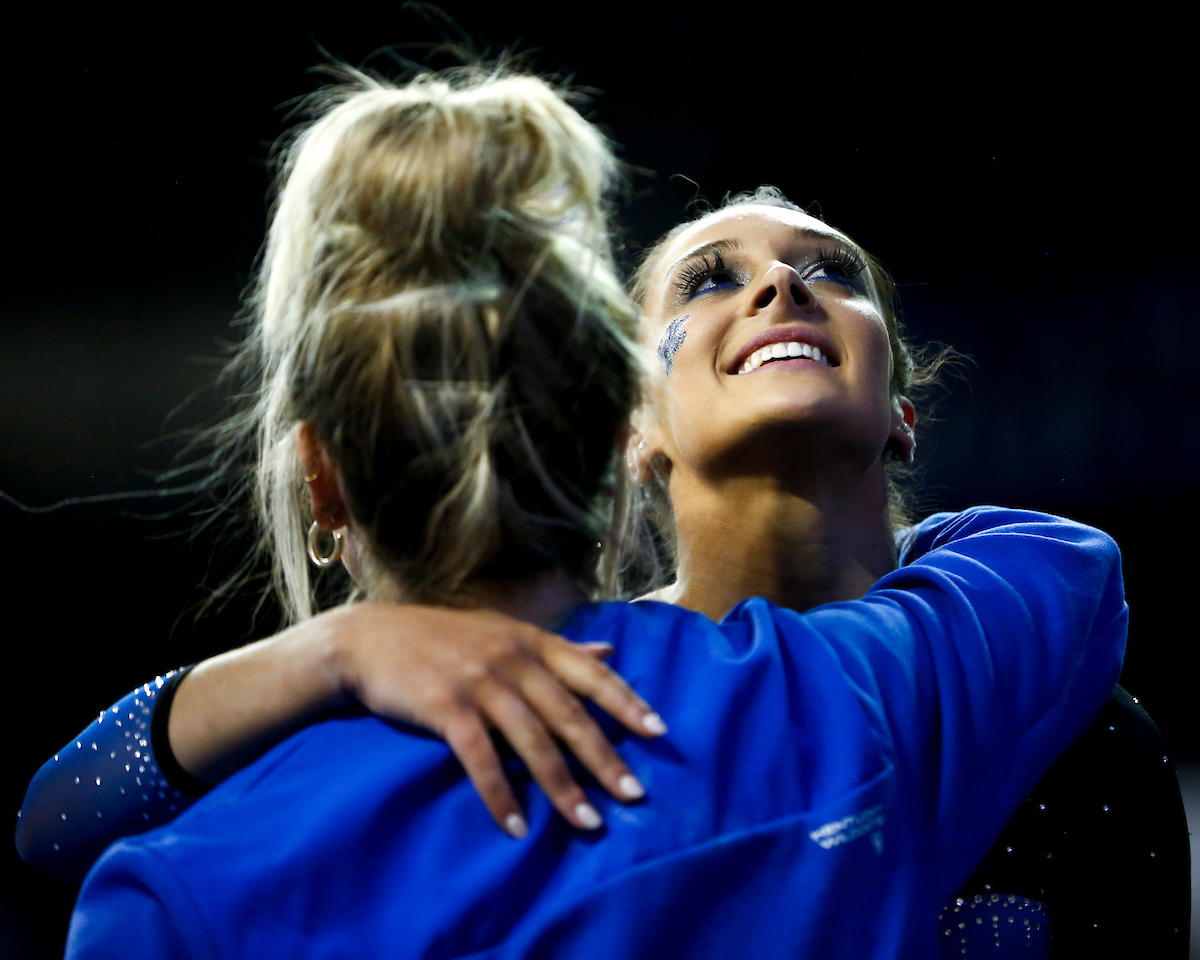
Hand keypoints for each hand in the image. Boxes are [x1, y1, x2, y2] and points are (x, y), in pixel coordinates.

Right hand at [324, 602, 665, 836]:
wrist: (368, 639)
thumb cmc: (441, 638)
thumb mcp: (502, 631)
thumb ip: (556, 648)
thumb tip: (610, 654)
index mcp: (530, 640)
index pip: (589, 673)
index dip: (626, 702)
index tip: (659, 732)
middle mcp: (511, 658)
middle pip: (568, 714)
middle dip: (604, 757)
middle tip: (634, 794)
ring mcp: (479, 682)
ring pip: (532, 741)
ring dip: (562, 786)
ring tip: (587, 821)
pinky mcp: (445, 707)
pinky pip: (481, 758)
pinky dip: (500, 795)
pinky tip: (517, 825)